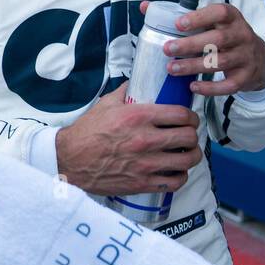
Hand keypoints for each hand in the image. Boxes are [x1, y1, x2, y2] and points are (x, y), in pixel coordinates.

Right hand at [55, 82, 202, 194]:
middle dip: (193, 134)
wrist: (70, 160)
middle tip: (189, 134)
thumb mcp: (106, 104)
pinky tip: (177, 170)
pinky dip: (181, 175)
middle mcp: (145, 139)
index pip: (180, 114)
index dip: (191, 116)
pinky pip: (175, 181)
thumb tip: (139, 81)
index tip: (190, 118)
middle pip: (188, 137)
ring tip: (188, 152)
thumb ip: (126, 91)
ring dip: (192, 155)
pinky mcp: (142, 183)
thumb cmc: (87, 132)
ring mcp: (145, 163)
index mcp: (138, 116)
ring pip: (187, 160)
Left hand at [140, 1, 264, 96]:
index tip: (178, 23)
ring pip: (220, 62)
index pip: (219, 12)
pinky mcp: (246, 77)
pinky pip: (228, 85)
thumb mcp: (212, 22)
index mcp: (231, 17)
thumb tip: (145, 7)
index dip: (199, 17)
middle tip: (167, 48)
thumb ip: (181, 15)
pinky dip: (210, 88)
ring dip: (194, 66)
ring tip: (172, 68)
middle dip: (191, 44)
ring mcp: (246, 56)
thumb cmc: (226, 36)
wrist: (259, 59)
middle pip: (218, 39)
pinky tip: (193, 87)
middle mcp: (242, 34)